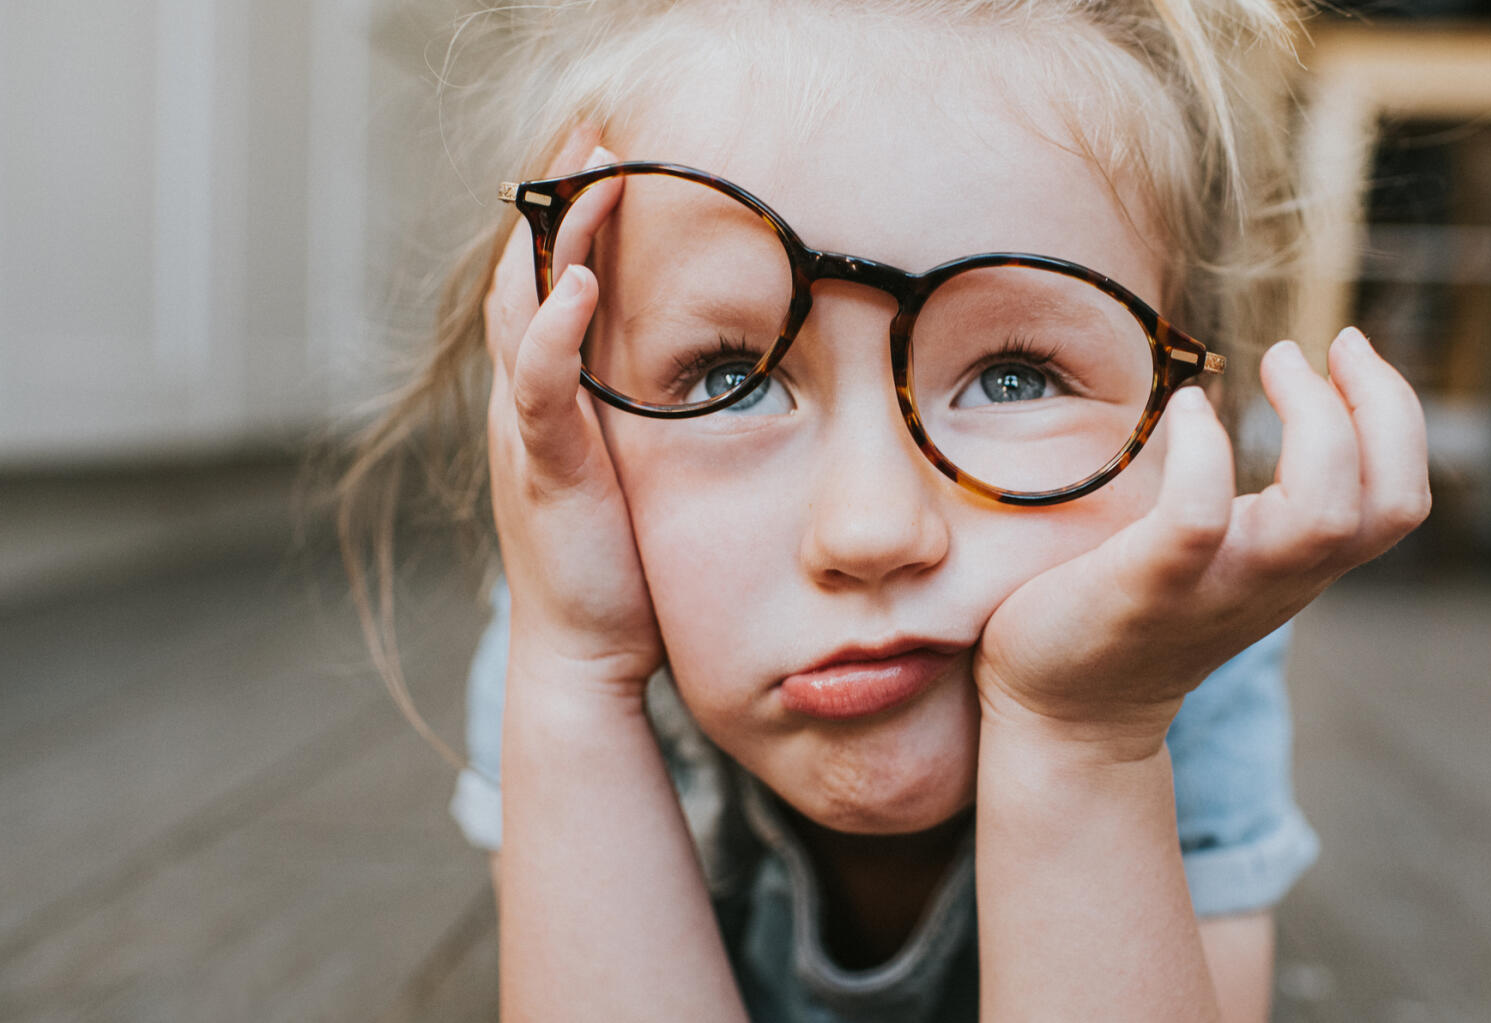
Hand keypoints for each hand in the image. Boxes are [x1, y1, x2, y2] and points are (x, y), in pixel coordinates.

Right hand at [486, 129, 662, 692]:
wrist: (590, 652)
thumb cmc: (622, 565)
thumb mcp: (638, 467)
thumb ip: (648, 413)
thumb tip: (705, 367)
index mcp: (549, 398)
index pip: (546, 285)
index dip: (568, 221)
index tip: (608, 161)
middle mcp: (527, 404)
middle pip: (525, 278)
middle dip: (557, 206)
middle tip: (594, 141)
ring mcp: (529, 434)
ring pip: (524, 313)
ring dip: (557, 241)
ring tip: (590, 178)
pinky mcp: (546, 471)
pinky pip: (540, 386)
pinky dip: (557, 332)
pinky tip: (585, 285)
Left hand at [973, 328, 1430, 760]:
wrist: (1064, 714)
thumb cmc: (1129, 614)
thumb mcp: (1216, 556)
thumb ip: (1246, 508)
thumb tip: (1229, 407)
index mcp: (1297, 565)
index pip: (1398, 499)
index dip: (1397, 417)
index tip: (1348, 350)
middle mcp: (1276, 579)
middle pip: (1388, 504)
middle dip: (1378, 406)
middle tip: (1310, 349)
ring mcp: (1216, 588)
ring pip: (1320, 517)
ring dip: (1314, 420)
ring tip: (1269, 361)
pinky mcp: (1146, 589)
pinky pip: (1198, 521)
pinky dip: (1204, 454)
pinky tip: (1185, 409)